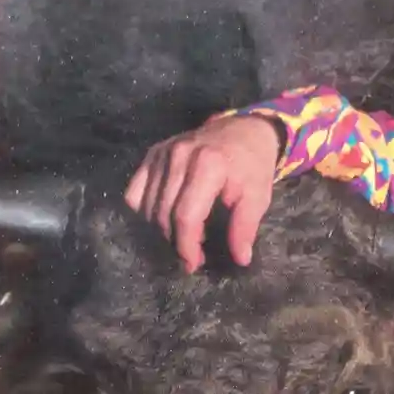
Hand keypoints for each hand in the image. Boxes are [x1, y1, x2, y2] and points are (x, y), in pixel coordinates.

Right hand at [124, 115, 283, 272]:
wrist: (244, 130)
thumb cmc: (252, 166)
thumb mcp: (258, 196)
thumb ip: (245, 227)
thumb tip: (240, 259)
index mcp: (208, 164)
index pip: (186, 216)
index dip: (186, 246)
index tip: (193, 263)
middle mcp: (179, 155)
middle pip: (164, 213)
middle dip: (175, 242)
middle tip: (191, 256)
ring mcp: (162, 153)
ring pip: (148, 206)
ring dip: (161, 229)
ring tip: (182, 237)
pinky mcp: (153, 154)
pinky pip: (135, 191)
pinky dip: (145, 210)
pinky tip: (165, 216)